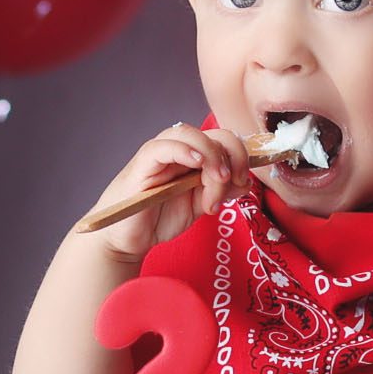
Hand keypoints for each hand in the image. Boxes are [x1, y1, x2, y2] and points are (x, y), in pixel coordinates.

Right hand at [87, 119, 253, 262]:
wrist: (127, 239)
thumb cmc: (159, 219)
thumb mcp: (200, 205)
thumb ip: (221, 191)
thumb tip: (245, 180)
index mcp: (195, 157)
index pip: (224, 141)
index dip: (241, 157)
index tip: (242, 182)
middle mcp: (179, 151)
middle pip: (214, 134)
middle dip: (232, 157)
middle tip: (231, 183)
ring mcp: (160, 154)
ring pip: (191, 135)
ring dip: (212, 156)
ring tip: (215, 183)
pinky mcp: (142, 164)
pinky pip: (163, 147)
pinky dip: (184, 150)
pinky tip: (195, 163)